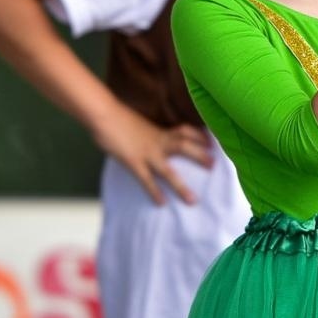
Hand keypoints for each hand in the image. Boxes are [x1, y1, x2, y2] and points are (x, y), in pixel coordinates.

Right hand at [91, 104, 213, 205]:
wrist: (104, 114)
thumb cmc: (117, 116)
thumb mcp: (137, 123)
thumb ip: (146, 132)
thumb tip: (146, 137)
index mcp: (159, 130)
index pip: (185, 131)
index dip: (199, 136)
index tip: (211, 143)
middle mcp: (158, 141)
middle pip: (184, 147)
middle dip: (200, 156)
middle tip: (214, 166)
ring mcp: (147, 152)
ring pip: (168, 171)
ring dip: (181, 186)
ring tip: (192, 200)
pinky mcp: (134, 162)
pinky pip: (147, 180)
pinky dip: (154, 192)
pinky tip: (161, 203)